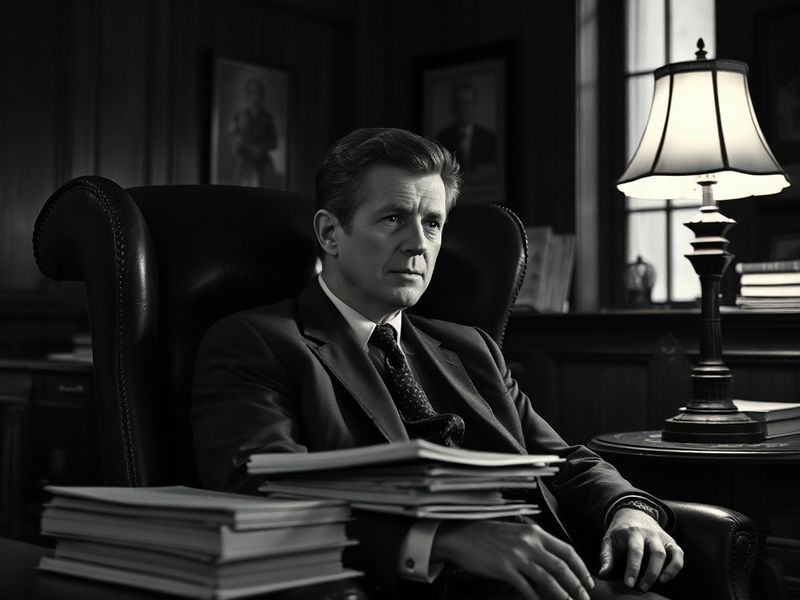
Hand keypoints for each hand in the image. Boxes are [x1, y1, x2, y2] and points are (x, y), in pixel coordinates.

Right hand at [432, 520, 594, 599]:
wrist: (462, 535)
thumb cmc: (488, 534)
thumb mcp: (516, 532)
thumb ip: (535, 542)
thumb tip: (554, 559)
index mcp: (534, 533)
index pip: (566, 550)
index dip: (580, 567)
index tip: (587, 581)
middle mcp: (529, 543)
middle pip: (561, 566)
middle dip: (577, 585)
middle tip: (584, 598)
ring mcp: (517, 557)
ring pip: (548, 579)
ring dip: (562, 595)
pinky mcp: (505, 569)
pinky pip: (527, 588)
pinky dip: (537, 599)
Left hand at [598, 507, 683, 591]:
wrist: (632, 513)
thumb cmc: (619, 531)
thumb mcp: (608, 540)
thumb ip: (606, 557)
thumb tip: (603, 574)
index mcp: (632, 532)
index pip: (635, 551)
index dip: (633, 568)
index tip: (629, 584)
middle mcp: (649, 533)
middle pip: (656, 553)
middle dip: (651, 572)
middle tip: (642, 588)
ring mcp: (661, 536)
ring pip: (670, 552)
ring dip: (667, 570)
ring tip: (659, 582)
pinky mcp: (669, 540)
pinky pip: (678, 553)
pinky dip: (676, 566)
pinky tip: (667, 577)